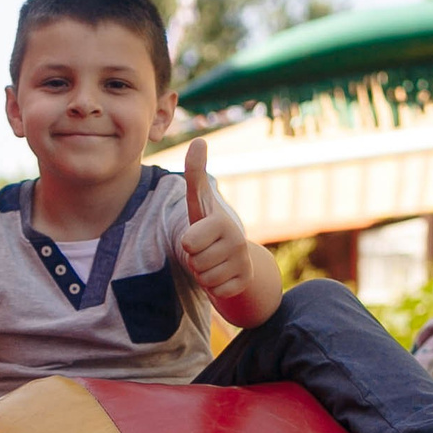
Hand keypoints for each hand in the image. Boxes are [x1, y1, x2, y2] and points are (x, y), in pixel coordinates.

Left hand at [177, 139, 254, 300]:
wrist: (233, 252)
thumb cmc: (208, 223)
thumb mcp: (198, 200)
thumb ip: (195, 172)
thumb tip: (198, 140)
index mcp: (222, 222)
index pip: (188, 243)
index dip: (187, 242)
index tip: (198, 234)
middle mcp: (237, 241)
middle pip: (195, 263)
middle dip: (194, 260)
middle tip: (205, 249)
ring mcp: (243, 263)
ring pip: (205, 279)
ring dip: (204, 273)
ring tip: (213, 260)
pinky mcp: (245, 281)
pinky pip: (218, 292)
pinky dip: (216, 286)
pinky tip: (223, 273)